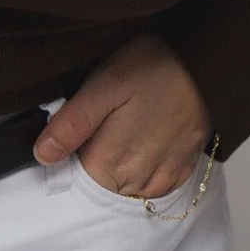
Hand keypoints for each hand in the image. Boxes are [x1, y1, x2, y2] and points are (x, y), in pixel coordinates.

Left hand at [31, 32, 213, 200]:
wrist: (206, 61)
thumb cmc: (151, 65)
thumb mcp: (102, 85)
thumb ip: (72, 124)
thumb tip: (43, 156)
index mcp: (109, 162)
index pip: (76, 181)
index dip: (68, 160)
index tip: (72, 136)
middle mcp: (137, 178)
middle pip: (102, 186)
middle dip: (93, 165)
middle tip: (98, 128)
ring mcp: (162, 175)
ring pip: (129, 190)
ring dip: (119, 172)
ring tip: (120, 135)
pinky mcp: (183, 167)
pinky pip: (157, 187)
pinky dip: (145, 175)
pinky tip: (142, 149)